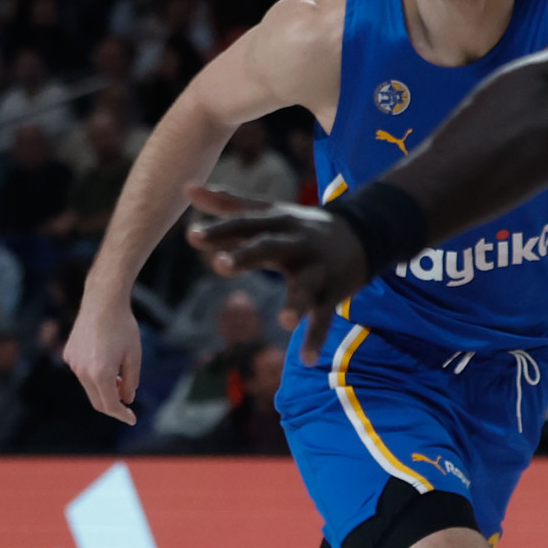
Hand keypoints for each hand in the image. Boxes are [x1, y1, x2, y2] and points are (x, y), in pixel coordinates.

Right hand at [64, 284, 144, 422]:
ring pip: (89, 387)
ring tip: (118, 373)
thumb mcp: (134, 356)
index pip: (110, 405)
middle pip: (97, 401)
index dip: (122, 414)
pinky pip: (82, 372)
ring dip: (104, 387)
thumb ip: (131, 381)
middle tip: (126, 400)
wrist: (102, 301)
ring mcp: (73, 363)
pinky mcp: (69, 354)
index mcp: (100, 374)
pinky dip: (94, 374)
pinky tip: (104, 357)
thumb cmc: (123, 326)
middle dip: (113, 405)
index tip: (132, 419)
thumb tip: (126, 399)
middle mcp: (83, 372)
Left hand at [183, 184, 369, 363]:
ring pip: (306, 287)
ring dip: (297, 303)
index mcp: (278, 223)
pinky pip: (324, 317)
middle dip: (247, 255)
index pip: (245, 225)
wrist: (360, 235)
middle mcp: (297, 243)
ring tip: (285, 321)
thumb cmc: (300, 228)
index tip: (191, 236)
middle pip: (270, 248)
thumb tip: (187, 187)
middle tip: (220, 264)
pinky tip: (307, 360)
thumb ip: (228, 204)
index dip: (219, 231)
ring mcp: (317, 269)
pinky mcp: (332, 293)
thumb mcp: (268, 212)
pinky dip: (316, 337)